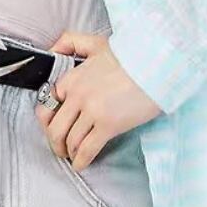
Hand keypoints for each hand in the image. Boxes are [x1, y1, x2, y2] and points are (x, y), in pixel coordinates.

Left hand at [35, 30, 162, 170]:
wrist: (158, 63)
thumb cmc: (130, 53)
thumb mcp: (96, 42)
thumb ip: (70, 42)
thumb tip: (50, 51)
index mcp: (72, 77)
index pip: (48, 103)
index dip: (48, 119)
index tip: (53, 126)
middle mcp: (77, 95)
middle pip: (55, 127)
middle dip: (55, 142)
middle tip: (61, 148)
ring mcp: (91, 111)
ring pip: (69, 140)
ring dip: (68, 152)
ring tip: (73, 156)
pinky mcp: (108, 125)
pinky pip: (87, 149)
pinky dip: (81, 161)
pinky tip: (81, 164)